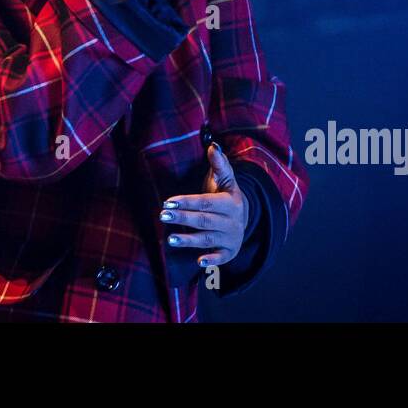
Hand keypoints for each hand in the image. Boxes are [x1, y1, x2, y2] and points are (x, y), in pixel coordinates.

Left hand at [160, 144, 248, 268]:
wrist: (245, 216)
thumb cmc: (226, 195)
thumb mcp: (225, 179)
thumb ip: (219, 164)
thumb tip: (212, 145)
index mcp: (231, 202)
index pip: (206, 202)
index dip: (187, 202)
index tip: (168, 202)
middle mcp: (233, 221)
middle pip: (205, 221)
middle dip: (183, 219)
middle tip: (162, 216)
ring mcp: (231, 238)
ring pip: (208, 239)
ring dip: (190, 240)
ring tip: (170, 239)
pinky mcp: (230, 252)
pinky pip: (221, 258)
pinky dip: (211, 261)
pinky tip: (198, 262)